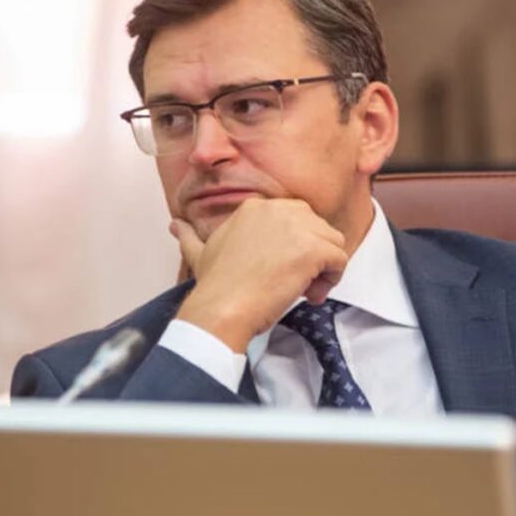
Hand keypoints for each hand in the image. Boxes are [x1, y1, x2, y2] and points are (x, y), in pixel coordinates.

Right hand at [172, 198, 347, 351]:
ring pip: (333, 243)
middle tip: (296, 283)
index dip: (294, 247)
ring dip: (324, 270)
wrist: (221, 308)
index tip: (279, 270)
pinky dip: (332, 280)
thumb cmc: (214, 286)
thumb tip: (174, 225)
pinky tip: (311, 295)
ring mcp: (297, 228)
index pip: (296, 219)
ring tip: (304, 292)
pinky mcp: (312, 250)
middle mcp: (277, 210)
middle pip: (317, 228)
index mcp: (256, 207)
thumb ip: (189, 236)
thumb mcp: (199, 253)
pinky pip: (340, 260)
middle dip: (313, 256)